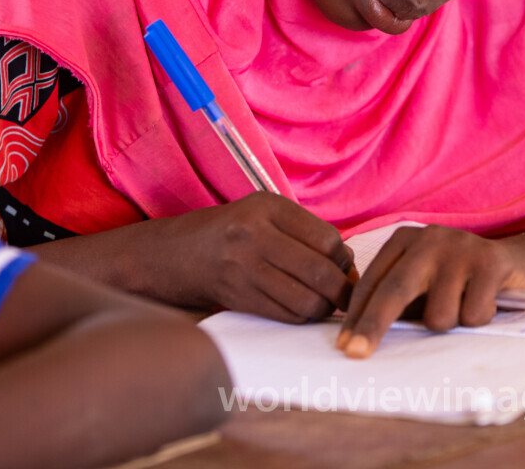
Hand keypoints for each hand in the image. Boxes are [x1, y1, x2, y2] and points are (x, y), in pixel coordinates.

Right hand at [139, 193, 354, 321]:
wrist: (176, 254)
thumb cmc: (231, 231)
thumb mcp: (264, 212)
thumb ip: (305, 230)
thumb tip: (349, 264)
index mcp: (267, 208)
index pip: (328, 239)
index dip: (345, 259)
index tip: (346, 268)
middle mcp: (254, 236)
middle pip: (320, 272)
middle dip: (343, 290)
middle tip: (349, 296)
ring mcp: (243, 269)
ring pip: (306, 299)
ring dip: (324, 307)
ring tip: (325, 303)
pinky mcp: (237, 298)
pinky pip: (286, 315)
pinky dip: (302, 316)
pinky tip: (302, 308)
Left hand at [335, 225, 524, 358]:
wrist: (523, 261)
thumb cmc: (463, 280)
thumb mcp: (425, 281)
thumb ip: (399, 298)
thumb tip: (361, 336)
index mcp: (405, 240)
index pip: (373, 282)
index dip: (357, 317)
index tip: (345, 346)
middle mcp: (429, 238)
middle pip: (394, 291)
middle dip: (373, 326)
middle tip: (355, 354)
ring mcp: (460, 247)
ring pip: (438, 315)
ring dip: (451, 324)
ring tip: (466, 305)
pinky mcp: (490, 261)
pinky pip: (472, 314)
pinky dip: (479, 318)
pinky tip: (489, 300)